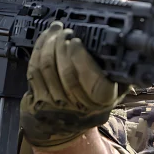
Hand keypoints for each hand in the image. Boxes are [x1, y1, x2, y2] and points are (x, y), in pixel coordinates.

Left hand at [20, 21, 128, 148]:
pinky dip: (38, 51)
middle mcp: (79, 106)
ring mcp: (56, 104)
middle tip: (65, 31)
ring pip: (48, 69)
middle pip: (66, 72)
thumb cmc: (95, 98)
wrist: (69, 123)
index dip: (81, 59)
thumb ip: (119, 71)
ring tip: (56, 30)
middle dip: (62, 45)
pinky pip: (34, 71)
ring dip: (49, 44)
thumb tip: (118, 44)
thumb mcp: (116, 87)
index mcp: (102, 100)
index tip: (77, 41)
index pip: (92, 81)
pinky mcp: (38, 99)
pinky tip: (45, 39)